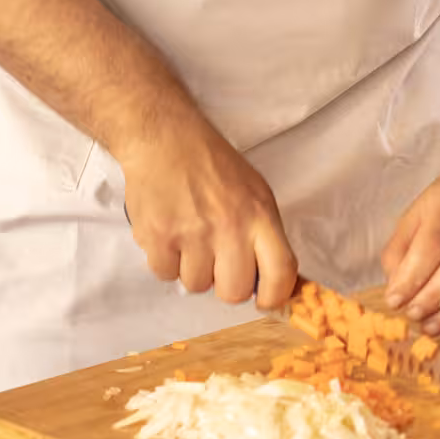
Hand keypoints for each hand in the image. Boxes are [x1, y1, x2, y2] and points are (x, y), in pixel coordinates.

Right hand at [122, 126, 298, 309]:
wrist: (164, 138)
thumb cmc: (212, 165)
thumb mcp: (255, 192)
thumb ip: (265, 235)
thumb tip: (273, 281)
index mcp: (260, 214)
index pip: (281, 272)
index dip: (274, 296)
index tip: (265, 300)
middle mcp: (229, 227)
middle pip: (235, 292)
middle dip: (226, 284)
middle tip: (217, 262)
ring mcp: (192, 234)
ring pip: (197, 286)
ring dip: (192, 269)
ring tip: (189, 237)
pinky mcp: (158, 237)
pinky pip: (165, 274)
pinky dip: (165, 260)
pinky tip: (168, 233)